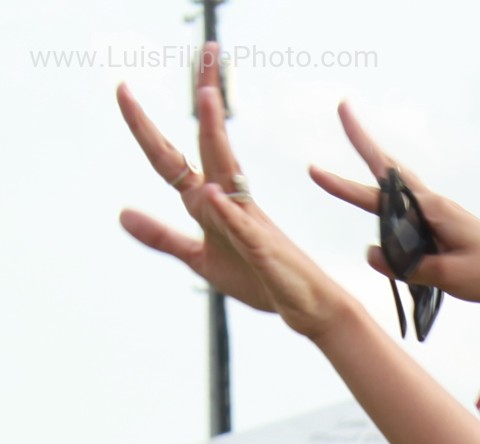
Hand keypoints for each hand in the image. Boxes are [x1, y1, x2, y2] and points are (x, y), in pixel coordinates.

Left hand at [118, 45, 345, 339]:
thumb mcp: (198, 258)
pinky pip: (242, 227)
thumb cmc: (257, 277)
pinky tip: (212, 194)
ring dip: (216, 134)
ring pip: (228, 170)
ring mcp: (247, 221)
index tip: (123, 90)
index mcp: (208, 201)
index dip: (145, 125)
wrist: (303, 304)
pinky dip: (227, 212)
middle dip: (205, 95)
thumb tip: (122, 215)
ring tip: (207, 96)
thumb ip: (162, 237)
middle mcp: (229, 199)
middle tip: (205, 49)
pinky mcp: (262, 249)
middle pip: (209, 141)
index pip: (171, 156)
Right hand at [310, 104, 479, 321]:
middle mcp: (434, 208)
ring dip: (374, 181)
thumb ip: (409, 266)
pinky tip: (387, 221)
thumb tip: (371, 254)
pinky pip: (409, 222)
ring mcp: (440, 220)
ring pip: (398, 196)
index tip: (319, 158)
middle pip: (389, 173)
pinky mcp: (444, 237)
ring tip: (354, 159)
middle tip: (344, 111)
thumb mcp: (449, 277)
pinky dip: (393, 215)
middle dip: (364, 144)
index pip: (383, 185)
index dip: (349, 171)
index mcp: (434, 210)